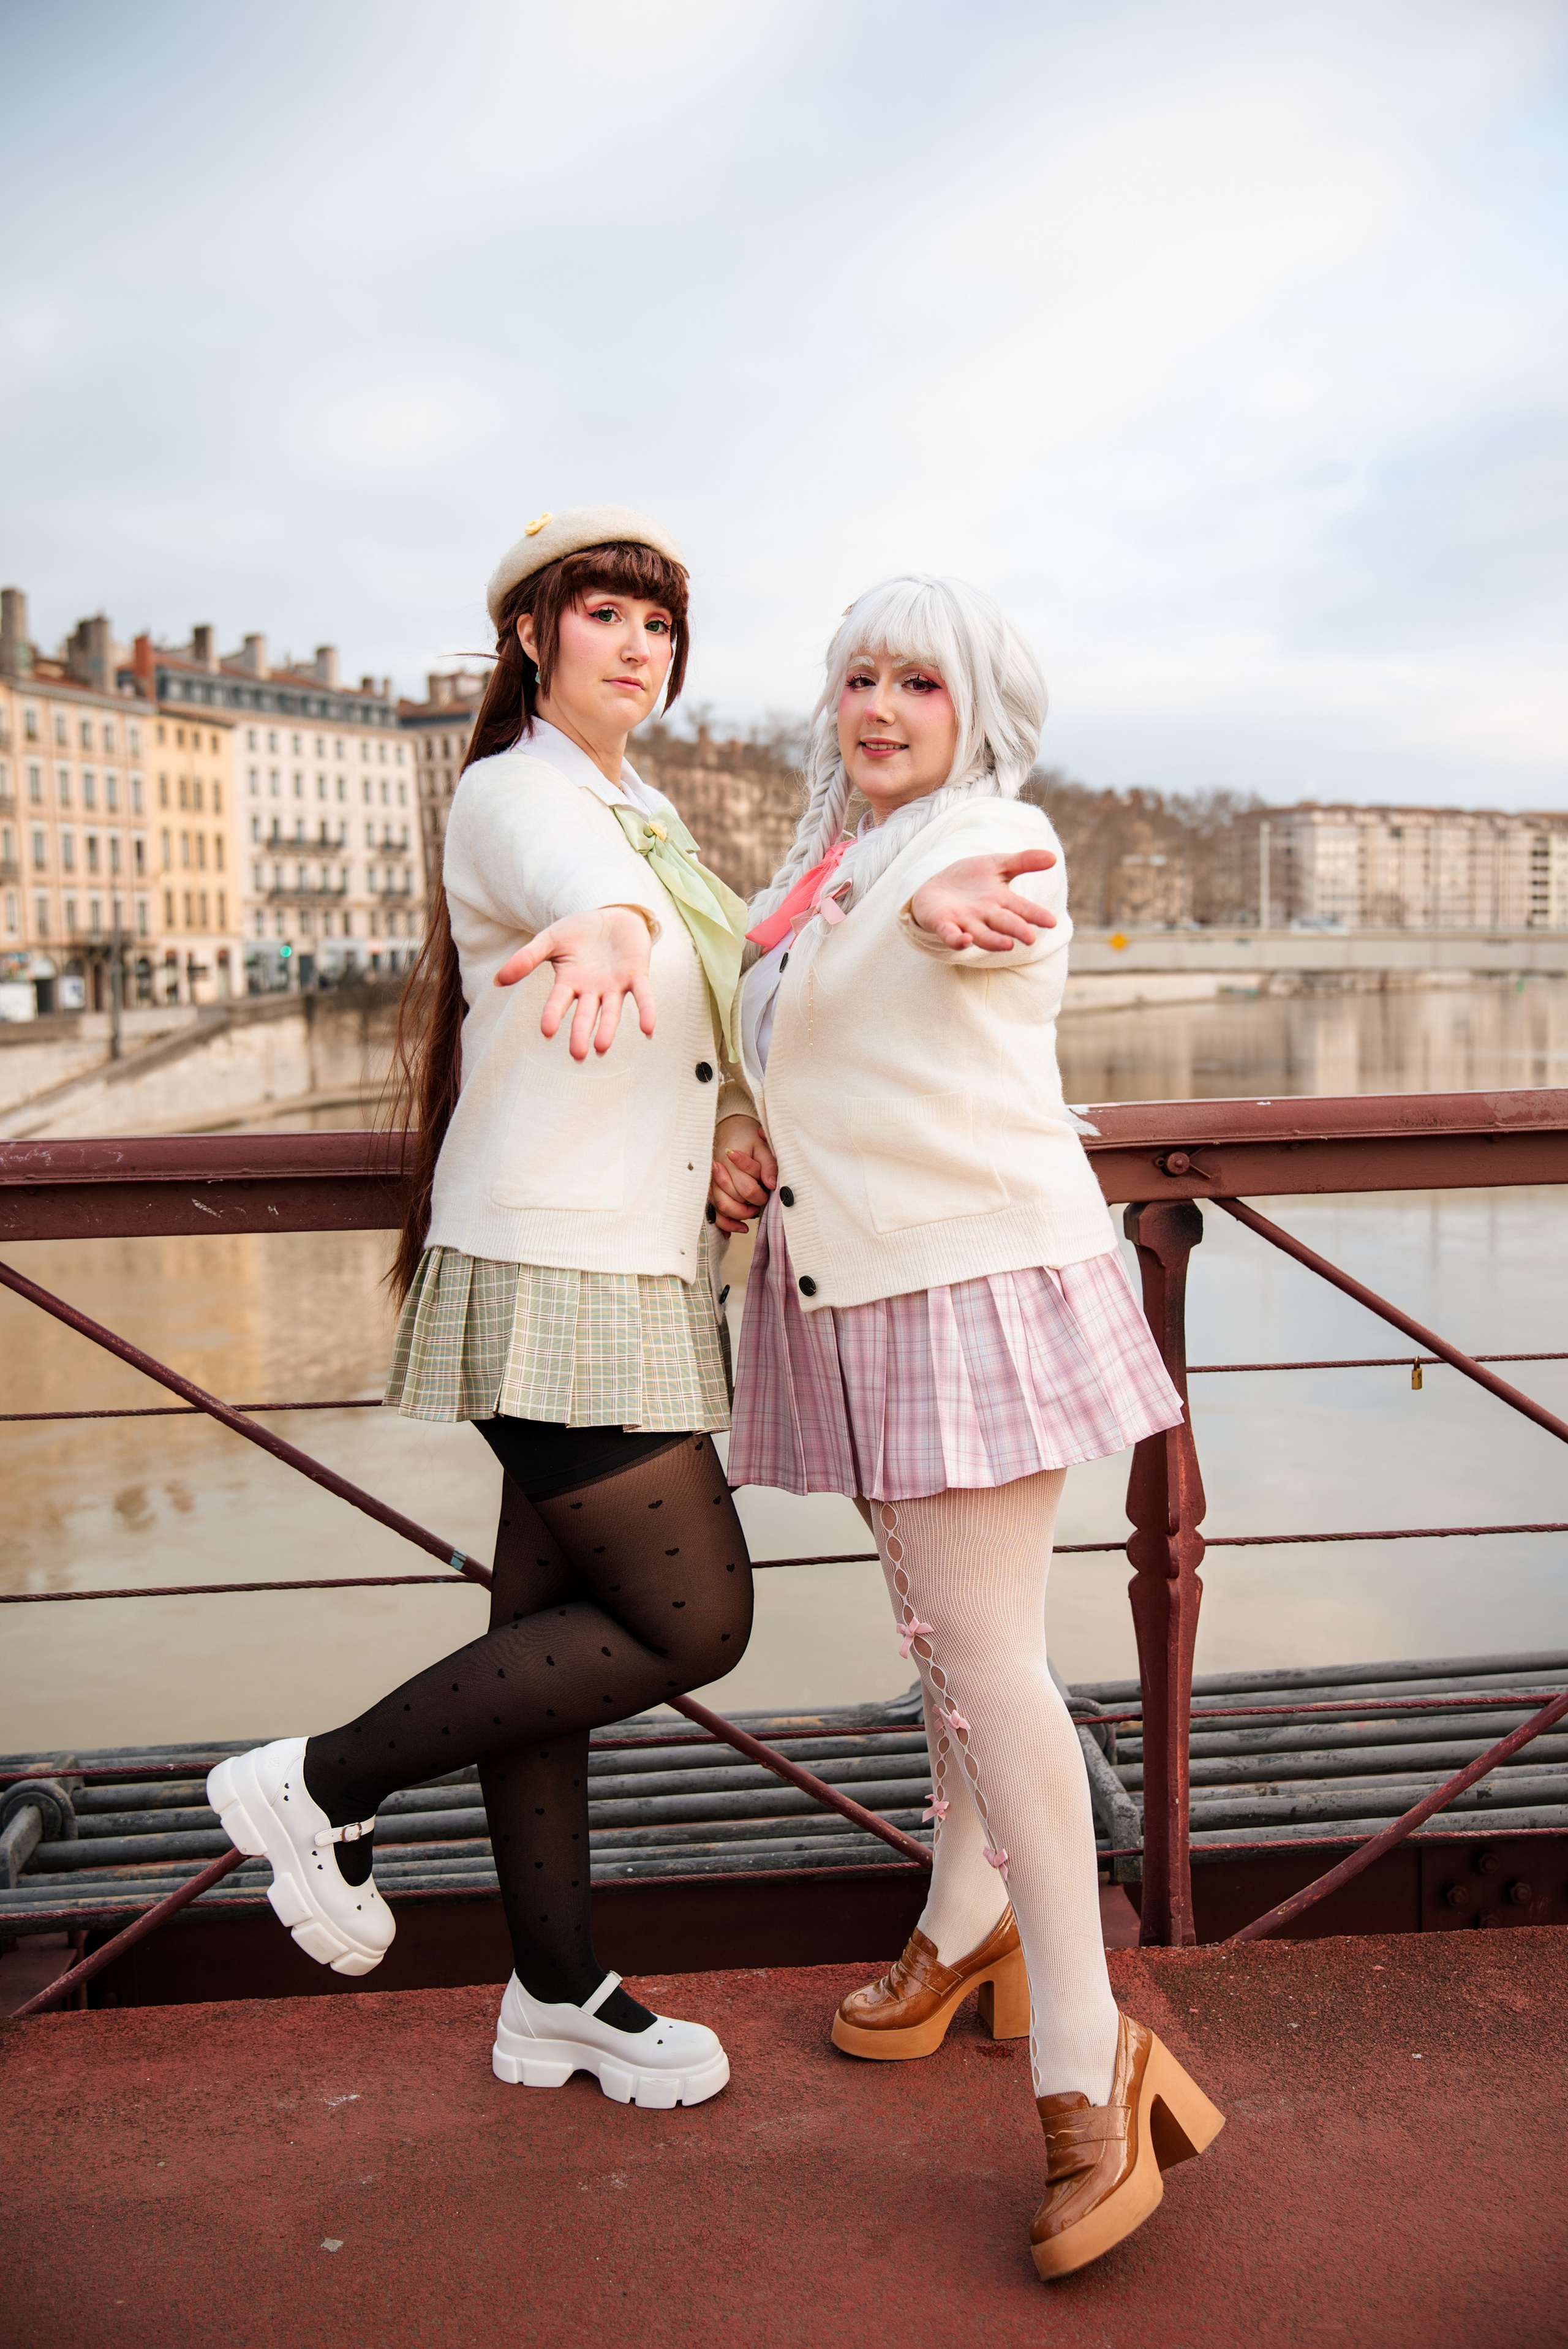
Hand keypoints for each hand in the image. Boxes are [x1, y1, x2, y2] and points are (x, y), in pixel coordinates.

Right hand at [494, 906, 655, 1060]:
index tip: (547, 1031)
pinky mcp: (637, 976)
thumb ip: (526, 959)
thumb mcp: (549, 939)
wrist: (611, 913)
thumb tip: (498, 980)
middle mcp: (592, 990)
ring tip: (602, 1047)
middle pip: (586, 1014)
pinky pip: (643, 996)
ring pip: (612, 1011)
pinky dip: (646, 1011)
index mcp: (569, 982)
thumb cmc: (578, 930)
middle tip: (577, 1054)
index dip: (554, 1014)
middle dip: (581, 1033)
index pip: (559, 1002)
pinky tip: (648, 1028)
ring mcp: (615, 985)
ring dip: (608, 1029)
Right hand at [708, 1114, 777, 1235]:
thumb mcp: (761, 1146)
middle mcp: (716, 1174)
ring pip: (721, 1209)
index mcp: (729, 1161)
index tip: (768, 1190)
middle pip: (732, 1202)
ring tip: (752, 1213)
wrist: (729, 1129)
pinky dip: (726, 1223)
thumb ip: (768, 1165)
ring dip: (739, 1216)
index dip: (760, 1195)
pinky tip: (740, 1227)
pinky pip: (714, 1213)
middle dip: (750, 1207)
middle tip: (761, 1200)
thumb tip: (772, 1184)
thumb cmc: (747, 1138)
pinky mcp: (709, 1191)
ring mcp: (710, 1184)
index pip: (746, 1189)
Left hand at [909, 849, 1057, 952]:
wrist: (934, 886)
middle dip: (1017, 930)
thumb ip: (1023, 862)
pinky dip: (957, 939)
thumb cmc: (969, 879)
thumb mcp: (996, 864)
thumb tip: (1053, 857)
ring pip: (981, 934)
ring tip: (1007, 945)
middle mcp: (985, 915)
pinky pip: (950, 935)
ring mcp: (964, 922)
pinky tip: (965, 940)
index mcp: (1001, 901)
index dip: (1036, 915)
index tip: (1051, 922)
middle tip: (1030, 938)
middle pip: (1004, 923)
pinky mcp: (943, 924)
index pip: (1022, 909)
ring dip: (992, 941)